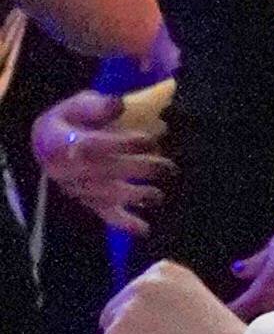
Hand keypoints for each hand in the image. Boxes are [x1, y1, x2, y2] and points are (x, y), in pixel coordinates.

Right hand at [36, 86, 169, 233]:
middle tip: (168, 167)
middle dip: (138, 170)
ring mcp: (75, 189)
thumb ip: (97, 106)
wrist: (45, 144)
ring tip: (159, 195)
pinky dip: (125, 223)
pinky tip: (145, 229)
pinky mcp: (85, 201)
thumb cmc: (69, 120)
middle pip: (104, 173)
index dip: (123, 145)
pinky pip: (103, 214)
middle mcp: (64, 170)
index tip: (149, 140)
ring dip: (135, 196)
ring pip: (105, 196)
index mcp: (59, 142)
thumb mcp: (77, 104)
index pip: (94, 146)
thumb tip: (119, 105)